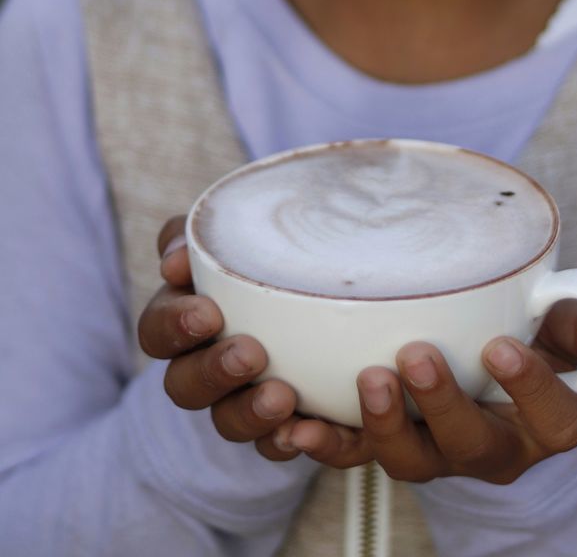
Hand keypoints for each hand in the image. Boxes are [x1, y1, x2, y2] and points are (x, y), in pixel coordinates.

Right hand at [138, 216, 299, 445]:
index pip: (157, 331)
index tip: (209, 313)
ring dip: (249, 413)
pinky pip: (273, 447)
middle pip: (183, 387)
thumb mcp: (230, 229)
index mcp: (182, 318)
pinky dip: (286, 442)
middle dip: (213, 372)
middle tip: (251, 353)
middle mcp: (201, 366)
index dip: (175, 327)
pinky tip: (307, 429)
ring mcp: (236, 399)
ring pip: (227, 423)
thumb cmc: (261, 249)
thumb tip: (178, 257)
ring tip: (283, 397)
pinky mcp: (276, 425)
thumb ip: (196, 234)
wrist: (321, 277)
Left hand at [259, 306, 576, 484]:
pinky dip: (325, 443)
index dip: (532, 389)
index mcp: (543, 421)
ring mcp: (434, 450)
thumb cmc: (526, 332)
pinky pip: (352, 456)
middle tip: (417, 355)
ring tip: (369, 378)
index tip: (503, 346)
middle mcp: (490, 446)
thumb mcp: (560, 324)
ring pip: (409, 461)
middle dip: (443, 406)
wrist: (483, 361)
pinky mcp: (382, 442)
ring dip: (382, 426)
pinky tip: (299, 423)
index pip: (557, 422)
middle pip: (472, 446)